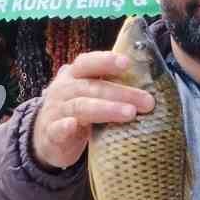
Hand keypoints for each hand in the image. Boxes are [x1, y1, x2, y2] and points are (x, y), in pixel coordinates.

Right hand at [31, 51, 153, 169]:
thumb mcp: (90, 95)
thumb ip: (111, 88)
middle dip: (121, 92)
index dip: (106, 61)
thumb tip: (151, 87)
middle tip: (147, 101)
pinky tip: (74, 125)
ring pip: (81, 107)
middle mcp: (64, 89)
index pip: (88, 63)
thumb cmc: (78, 112)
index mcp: (74, 76)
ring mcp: (56, 111)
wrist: (47, 139)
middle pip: (92, 87)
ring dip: (106, 109)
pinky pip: (58, 129)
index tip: (127, 63)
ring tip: (130, 113)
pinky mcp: (51, 133)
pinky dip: (66, 126)